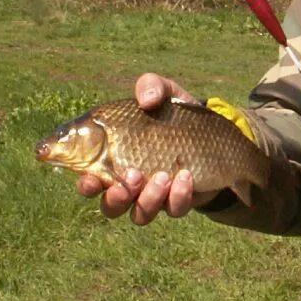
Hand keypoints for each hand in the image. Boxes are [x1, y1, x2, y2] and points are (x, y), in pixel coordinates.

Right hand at [77, 73, 197, 224]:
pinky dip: (178, 196)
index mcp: (113, 158)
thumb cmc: (175, 113)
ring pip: (139, 214)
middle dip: (116, 197)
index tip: (91, 178)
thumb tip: (147, 100)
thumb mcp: (165, 92)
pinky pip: (173, 209)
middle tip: (132, 176)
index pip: (88, 179)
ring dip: (148, 199)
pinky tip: (186, 176)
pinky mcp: (177, 202)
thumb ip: (150, 86)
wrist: (214, 132)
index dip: (85, 184)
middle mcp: (128, 183)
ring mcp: (153, 196)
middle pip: (109, 206)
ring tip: (163, 176)